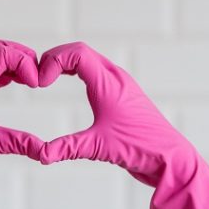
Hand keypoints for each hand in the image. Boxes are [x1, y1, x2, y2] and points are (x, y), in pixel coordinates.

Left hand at [0, 40, 43, 208]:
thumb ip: (19, 143)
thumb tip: (46, 150)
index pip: (0, 53)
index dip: (23, 60)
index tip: (36, 83)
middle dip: (19, 55)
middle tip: (37, 74)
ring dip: (12, 64)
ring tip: (30, 79)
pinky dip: (4, 76)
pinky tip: (15, 87)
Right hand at [37, 42, 208, 208]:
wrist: (170, 157)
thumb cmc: (140, 148)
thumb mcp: (97, 147)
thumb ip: (66, 148)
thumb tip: (40, 154)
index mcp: (109, 83)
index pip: (77, 53)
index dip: (53, 60)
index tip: (41, 82)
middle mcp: (116, 77)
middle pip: (80, 51)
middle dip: (55, 58)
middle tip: (38, 76)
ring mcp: (121, 84)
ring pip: (89, 60)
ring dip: (67, 63)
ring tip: (48, 77)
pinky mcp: (123, 95)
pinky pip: (96, 71)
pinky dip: (77, 71)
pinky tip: (68, 83)